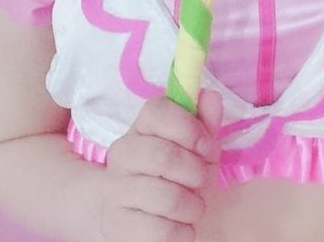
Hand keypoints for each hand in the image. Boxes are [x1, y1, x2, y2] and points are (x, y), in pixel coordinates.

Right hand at [98, 90, 222, 241]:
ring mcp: (114, 191)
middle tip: (200, 182)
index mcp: (142, 128)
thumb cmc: (182, 178)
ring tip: (192, 207)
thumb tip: (209, 96)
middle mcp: (121, 154)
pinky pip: (161, 231)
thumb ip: (205, 123)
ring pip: (166, 197)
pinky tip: (180, 227)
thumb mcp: (199, 150)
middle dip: (195, 172)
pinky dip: (182, 232)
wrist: (154, 221)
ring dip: (193, 207)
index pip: (157, 110)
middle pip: (163, 155)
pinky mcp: (115, 226)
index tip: (206, 147)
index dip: (190, 128)